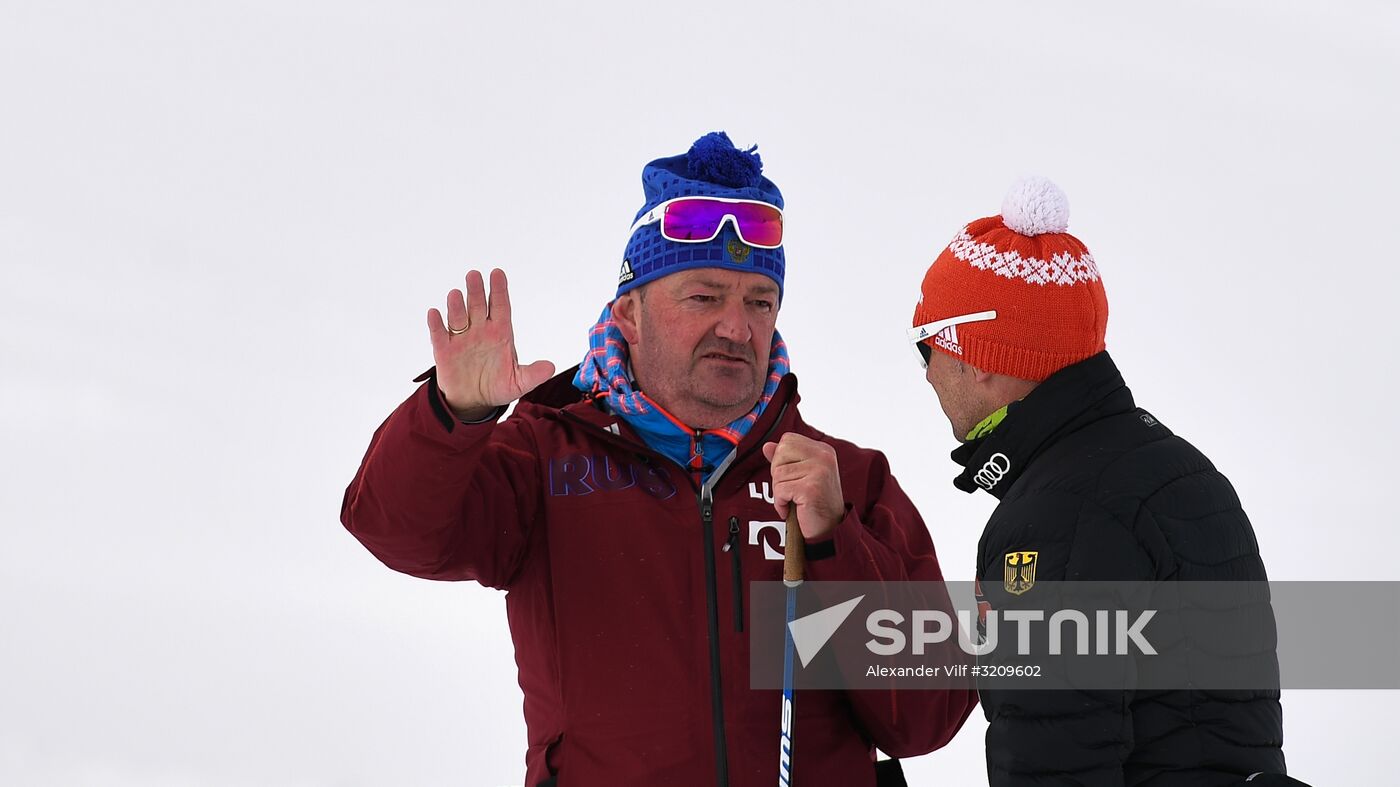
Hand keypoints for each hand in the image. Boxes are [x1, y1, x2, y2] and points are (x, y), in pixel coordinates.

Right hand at [427, 268, 555, 419]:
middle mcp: (480, 330)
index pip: (500, 306)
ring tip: (456, 294)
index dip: (499, 290)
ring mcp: (461, 338)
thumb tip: (550, 368)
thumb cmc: (497, 386)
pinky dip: (436, 324)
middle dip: (476, 290)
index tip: (497, 273)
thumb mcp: (518, 383)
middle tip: (474, 275)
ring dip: (456, 305)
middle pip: (477, 306)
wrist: (473, 402)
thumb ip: (533, 375)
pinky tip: (435, 313)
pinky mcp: (444, 350)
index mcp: (500, 333)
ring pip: (458, 316)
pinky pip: (439, 334)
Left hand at [762, 434, 845, 540]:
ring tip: (795, 501)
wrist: (830, 529)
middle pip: (780, 453)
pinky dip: (781, 503)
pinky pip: (780, 490)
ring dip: (780, 492)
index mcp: (823, 450)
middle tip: (792, 490)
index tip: (793, 477)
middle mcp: (824, 457)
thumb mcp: (801, 475)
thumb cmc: (815, 503)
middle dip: (779, 474)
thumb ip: (786, 459)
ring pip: (778, 474)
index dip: (782, 460)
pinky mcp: (811, 488)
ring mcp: (819, 471)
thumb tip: (767, 446)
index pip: (787, 440)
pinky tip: (794, 509)